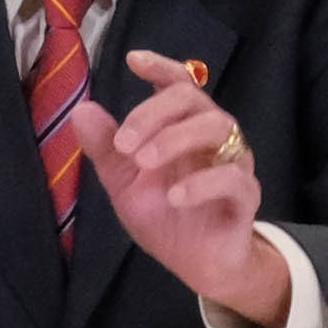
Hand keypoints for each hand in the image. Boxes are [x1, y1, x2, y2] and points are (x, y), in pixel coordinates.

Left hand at [70, 55, 292, 327]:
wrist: (196, 266)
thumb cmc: (165, 217)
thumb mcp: (125, 184)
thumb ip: (106, 149)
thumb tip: (80, 110)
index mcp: (182, 127)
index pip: (179, 83)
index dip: (160, 67)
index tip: (134, 61)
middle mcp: (212, 136)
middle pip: (193, 99)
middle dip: (153, 113)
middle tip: (124, 143)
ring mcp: (233, 163)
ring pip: (217, 127)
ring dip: (175, 139)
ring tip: (144, 162)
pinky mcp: (246, 197)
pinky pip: (233, 178)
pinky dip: (201, 183)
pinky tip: (174, 197)